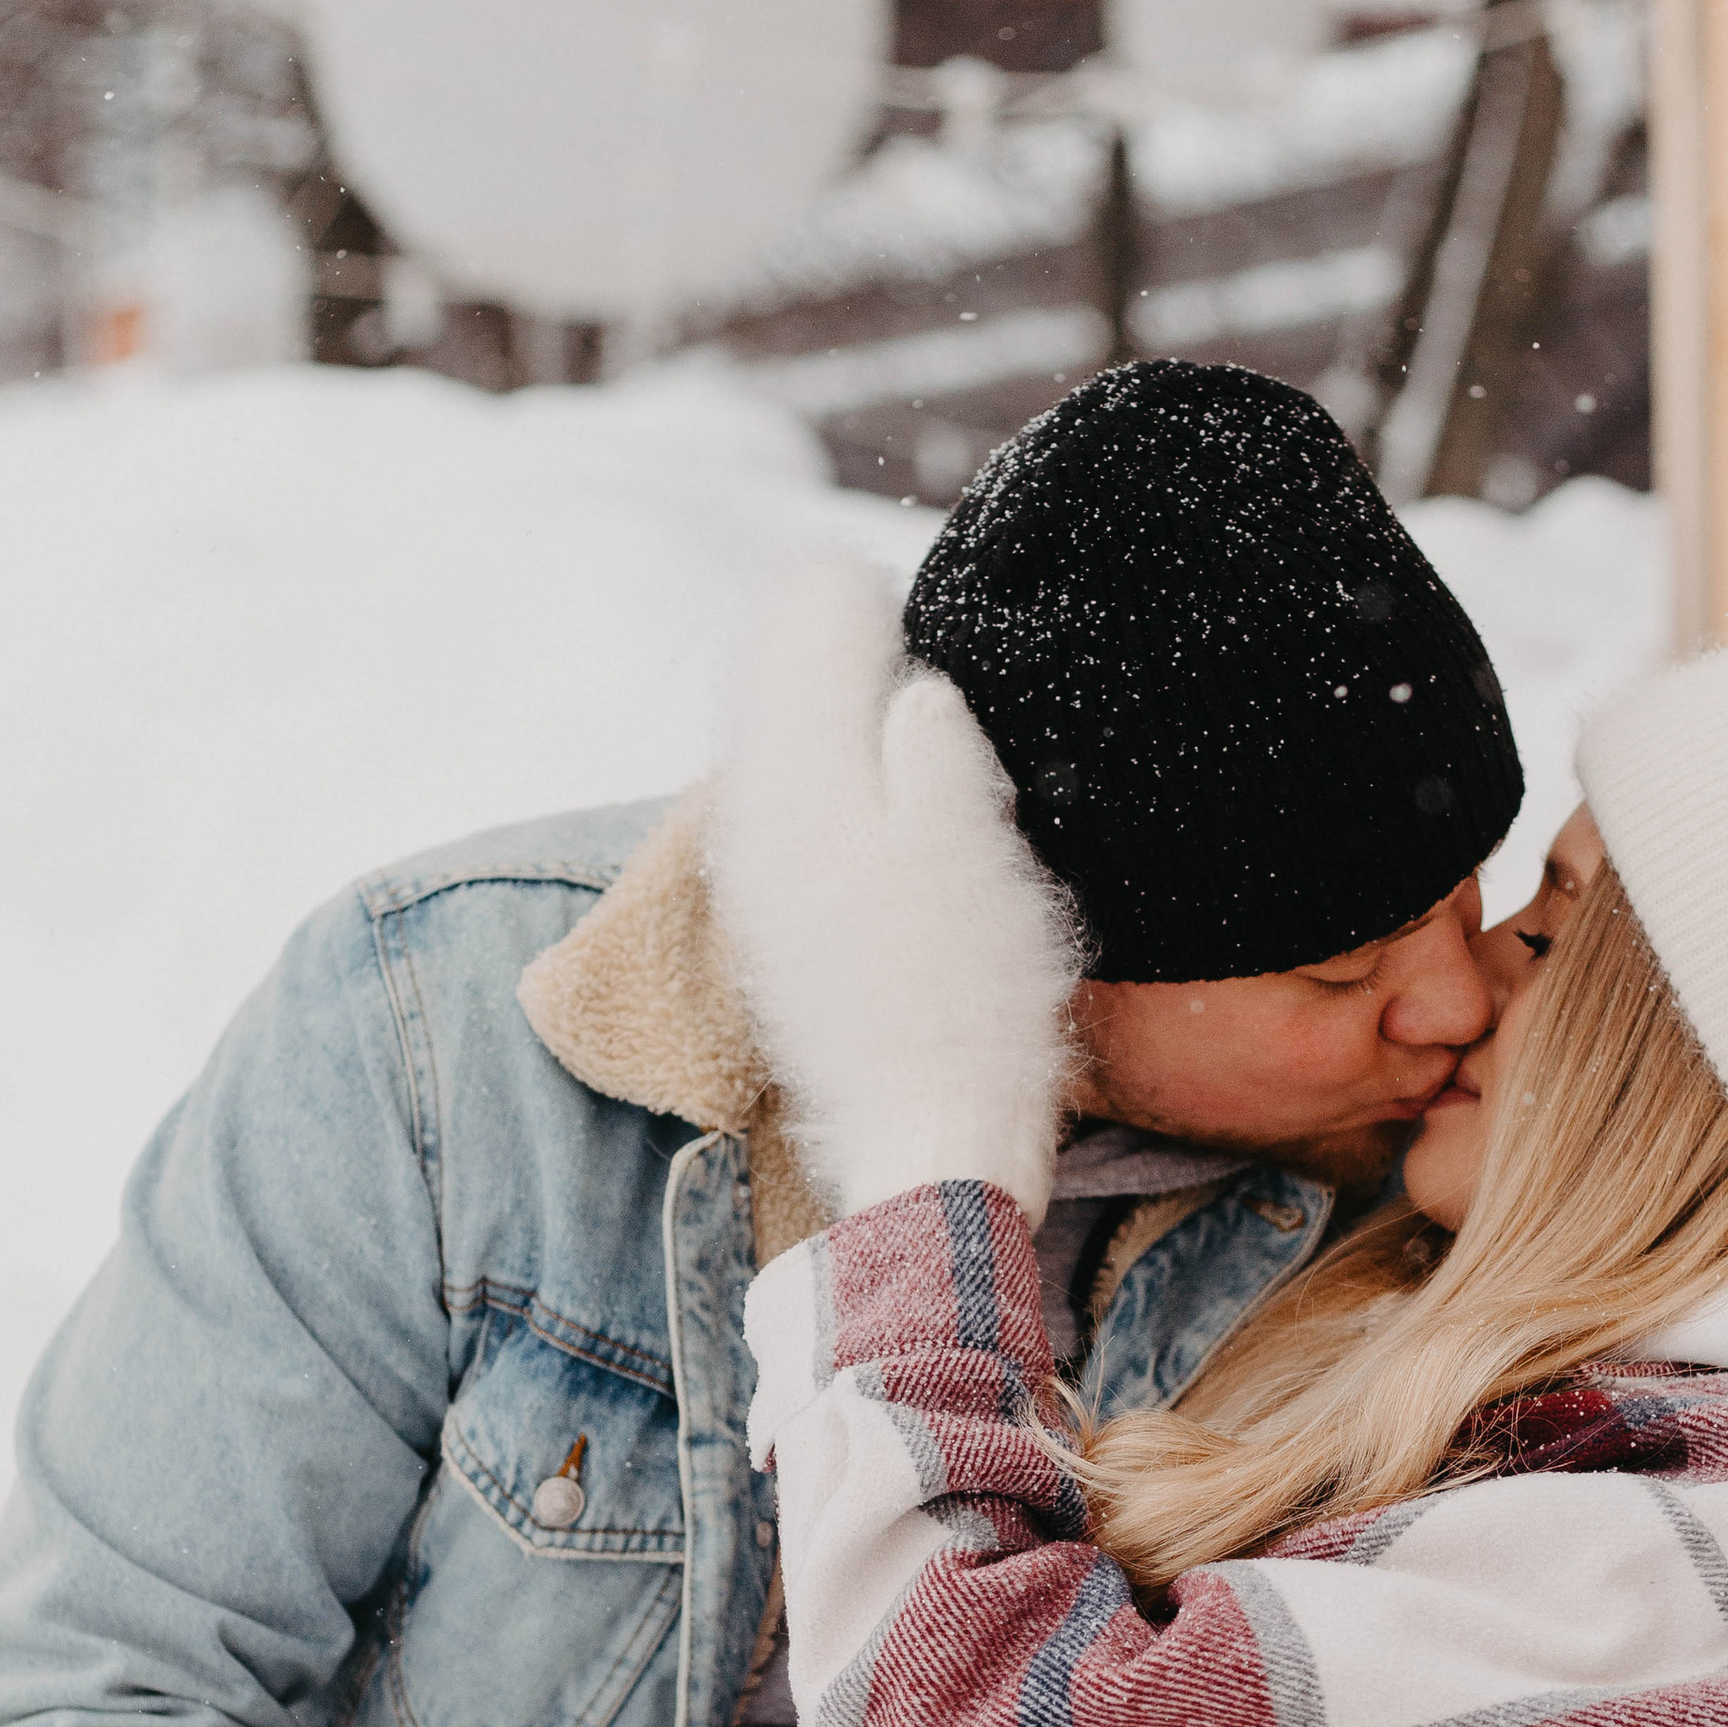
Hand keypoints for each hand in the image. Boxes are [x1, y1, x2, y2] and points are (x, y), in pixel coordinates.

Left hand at [712, 556, 1084, 1219]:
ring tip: (882, 707)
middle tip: (879, 624)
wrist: (929, 1136)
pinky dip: (826, 790)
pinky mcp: (779, 939)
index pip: (802, 634)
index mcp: (799, 780)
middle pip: (771, 690)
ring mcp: (760, 887)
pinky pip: (789, 823)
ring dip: (822, 720)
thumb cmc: (970, 990)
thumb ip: (928, 739)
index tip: (895, 591)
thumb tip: (909, 687)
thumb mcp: (972, 836)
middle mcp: (755, 823)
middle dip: (825, 650)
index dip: (854, 598)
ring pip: (775, 758)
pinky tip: (874, 811)